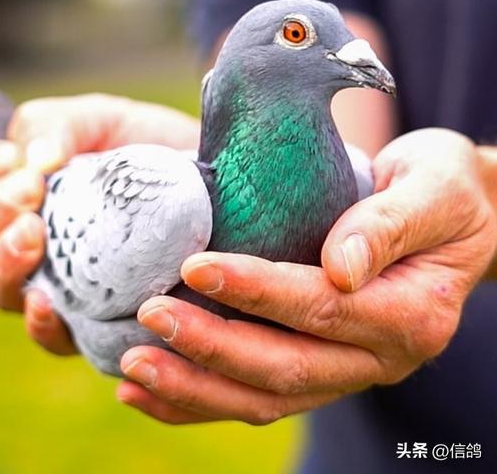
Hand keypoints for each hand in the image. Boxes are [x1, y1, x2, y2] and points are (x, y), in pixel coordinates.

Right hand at [0, 94, 199, 354]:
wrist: (211, 180)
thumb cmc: (146, 147)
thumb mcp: (100, 119)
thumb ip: (55, 125)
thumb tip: (33, 162)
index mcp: (13, 190)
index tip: (10, 160)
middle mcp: (25, 240)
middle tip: (30, 191)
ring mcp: (56, 281)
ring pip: (0, 290)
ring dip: (4, 263)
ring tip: (34, 235)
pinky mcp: (92, 317)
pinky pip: (51, 336)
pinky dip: (41, 322)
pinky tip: (48, 302)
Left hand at [118, 129, 496, 424]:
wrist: (455, 217)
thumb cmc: (443, 191)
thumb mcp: (433, 189)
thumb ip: (390, 225)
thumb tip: (342, 265)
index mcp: (410, 313)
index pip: (323, 308)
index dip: (259, 292)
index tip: (197, 267)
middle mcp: (378, 356)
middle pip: (286, 367)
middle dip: (212, 347)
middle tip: (149, 316)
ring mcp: (346, 369)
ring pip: (265, 397)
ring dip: (195, 387)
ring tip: (132, 366)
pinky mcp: (318, 366)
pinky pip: (258, 396)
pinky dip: (200, 399)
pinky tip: (148, 391)